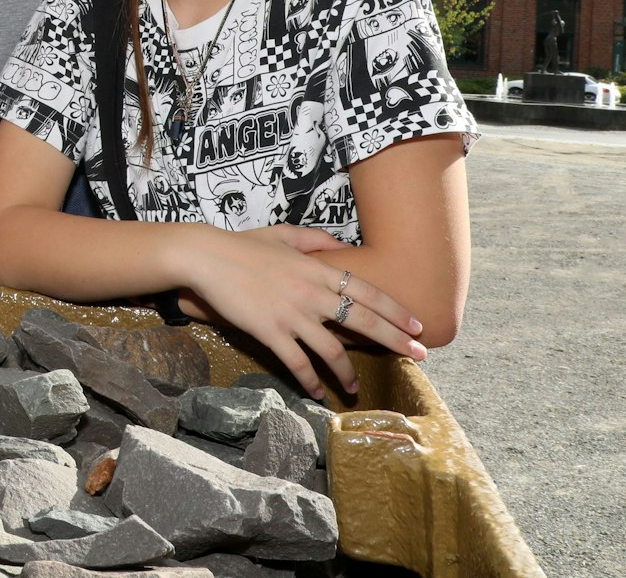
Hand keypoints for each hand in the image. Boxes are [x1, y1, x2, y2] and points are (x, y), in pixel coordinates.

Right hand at [177, 224, 425, 399]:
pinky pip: (297, 363)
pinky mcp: (270, 332)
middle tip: (419, 356)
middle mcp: (311, 293)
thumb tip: (339, 246)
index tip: (417, 325)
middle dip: (395, 340)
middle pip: (363, 321)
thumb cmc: (242, 245)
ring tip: (356, 389)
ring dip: (348, 372)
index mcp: (317, 269)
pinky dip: (311, 380)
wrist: (206, 257)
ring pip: (333, 350)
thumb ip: (314, 239)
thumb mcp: (283, 234)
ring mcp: (291, 315)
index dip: (395, 310)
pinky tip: (318, 392)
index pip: (367, 292)